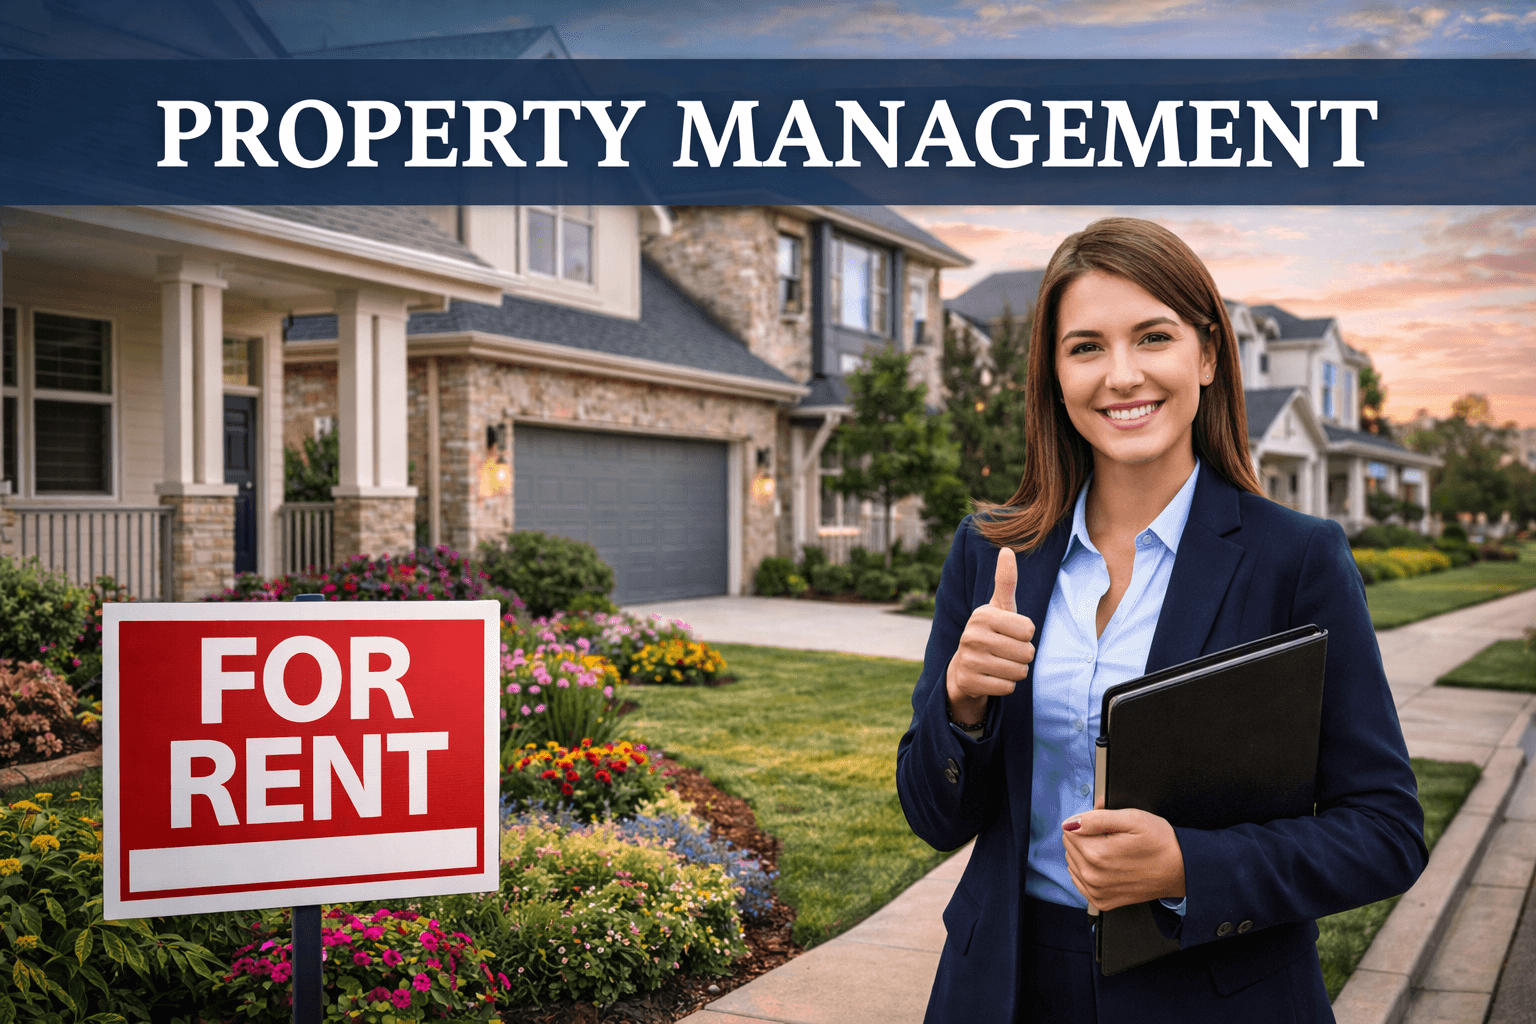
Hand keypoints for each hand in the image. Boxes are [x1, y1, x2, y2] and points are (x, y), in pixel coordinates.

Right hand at [945, 546, 1035, 723]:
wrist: (964, 668)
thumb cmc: (990, 634)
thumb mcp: (999, 608)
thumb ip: (1005, 581)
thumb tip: (1007, 550)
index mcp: (982, 614)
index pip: (1029, 629)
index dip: (1025, 635)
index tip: (1009, 634)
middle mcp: (972, 635)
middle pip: (1027, 652)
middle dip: (1023, 656)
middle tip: (1006, 652)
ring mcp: (969, 659)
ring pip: (1019, 672)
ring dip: (1015, 671)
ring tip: (999, 664)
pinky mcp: (970, 681)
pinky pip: (1008, 687)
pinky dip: (1005, 685)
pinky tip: (992, 677)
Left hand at [1061, 809, 1185, 911]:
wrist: (1180, 870)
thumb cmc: (1159, 842)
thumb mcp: (1131, 818)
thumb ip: (1095, 819)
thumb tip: (1070, 823)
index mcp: (1097, 854)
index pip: (1069, 830)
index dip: (1087, 822)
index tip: (1106, 825)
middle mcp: (1093, 876)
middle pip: (1070, 846)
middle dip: (1086, 837)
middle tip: (1113, 837)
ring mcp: (1097, 892)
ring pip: (1073, 862)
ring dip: (1087, 854)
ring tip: (1113, 851)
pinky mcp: (1102, 901)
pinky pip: (1080, 881)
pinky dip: (1088, 870)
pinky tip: (1107, 866)